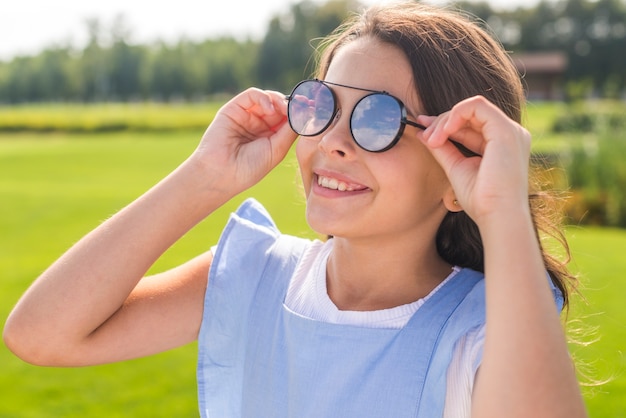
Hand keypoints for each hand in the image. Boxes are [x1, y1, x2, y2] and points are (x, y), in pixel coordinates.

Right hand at [191, 88, 297, 194]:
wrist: (222, 173)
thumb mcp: (277, 149)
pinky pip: (252, 95)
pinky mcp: (234, 108)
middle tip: (304, 106)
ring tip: (285, 108)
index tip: (314, 110)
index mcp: (270, 136)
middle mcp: (259, 124)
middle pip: (280, 106)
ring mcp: (246, 116)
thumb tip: (305, 113)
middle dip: (292, 105)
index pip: (288, 119)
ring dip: (279, 100)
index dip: (300, 113)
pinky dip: (264, 97)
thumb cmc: (249, 167)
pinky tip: (270, 108)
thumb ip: (290, 130)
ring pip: (268, 98)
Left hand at [417, 95, 531, 223]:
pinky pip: (476, 106)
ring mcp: (510, 131)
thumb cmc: (480, 200)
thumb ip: (443, 149)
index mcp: (502, 144)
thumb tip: (423, 133)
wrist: (497, 216)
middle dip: (442, 122)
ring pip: (471, 108)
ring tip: (433, 140)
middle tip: (426, 138)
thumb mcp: (457, 168)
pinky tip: (444, 133)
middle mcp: (510, 134)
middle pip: (470, 114)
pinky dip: (455, 115)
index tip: (423, 131)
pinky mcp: (505, 130)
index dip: (445, 124)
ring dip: (446, 121)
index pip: (470, 125)